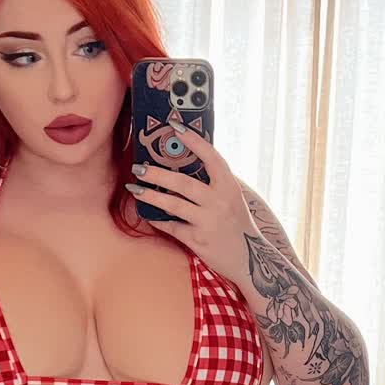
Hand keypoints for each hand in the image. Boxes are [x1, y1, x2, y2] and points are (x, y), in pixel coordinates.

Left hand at [123, 123, 258, 282]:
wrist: (249, 259)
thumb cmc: (237, 224)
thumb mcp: (232, 198)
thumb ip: (215, 182)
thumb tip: (188, 161)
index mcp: (229, 186)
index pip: (211, 157)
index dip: (193, 140)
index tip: (174, 126)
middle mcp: (219, 202)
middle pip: (182, 183)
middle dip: (156, 173)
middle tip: (138, 167)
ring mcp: (208, 222)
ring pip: (173, 205)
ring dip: (150, 195)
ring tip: (134, 189)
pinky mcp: (199, 240)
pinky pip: (172, 226)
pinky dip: (158, 219)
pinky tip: (147, 213)